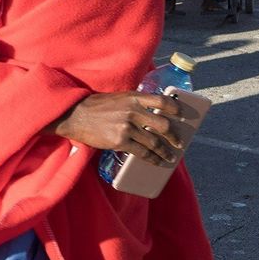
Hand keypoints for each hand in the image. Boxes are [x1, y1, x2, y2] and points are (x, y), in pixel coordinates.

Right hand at [48, 91, 191, 166]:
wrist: (76, 116)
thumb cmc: (97, 106)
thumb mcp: (118, 98)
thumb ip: (135, 103)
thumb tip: (153, 114)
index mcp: (133, 98)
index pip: (162, 101)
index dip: (175, 109)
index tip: (182, 115)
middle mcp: (132, 111)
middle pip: (163, 125)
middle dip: (174, 136)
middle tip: (179, 142)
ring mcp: (126, 127)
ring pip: (154, 142)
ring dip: (165, 151)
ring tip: (170, 156)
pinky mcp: (120, 141)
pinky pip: (142, 152)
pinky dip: (152, 159)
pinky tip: (157, 161)